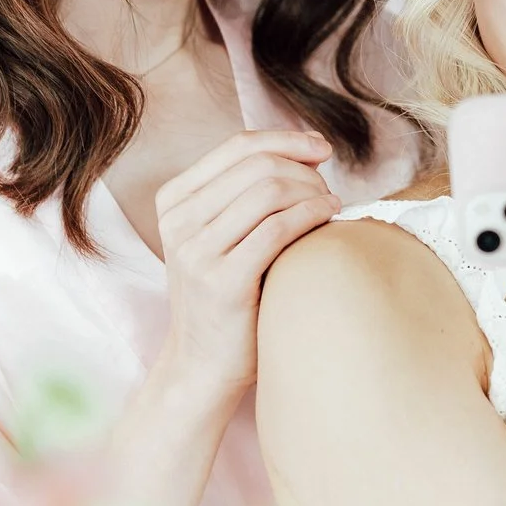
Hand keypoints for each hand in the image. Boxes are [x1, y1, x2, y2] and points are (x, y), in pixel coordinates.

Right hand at [154, 130, 341, 400]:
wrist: (203, 366)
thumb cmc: (229, 295)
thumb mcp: (223, 235)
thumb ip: (248, 192)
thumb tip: (308, 148)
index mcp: (174, 200)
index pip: (238, 146)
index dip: (287, 139)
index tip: (322, 149)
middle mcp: (178, 221)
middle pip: (258, 165)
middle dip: (304, 169)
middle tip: (328, 189)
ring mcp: (195, 252)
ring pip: (269, 191)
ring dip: (312, 191)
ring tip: (331, 207)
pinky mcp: (221, 282)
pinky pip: (277, 228)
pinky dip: (312, 215)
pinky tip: (329, 220)